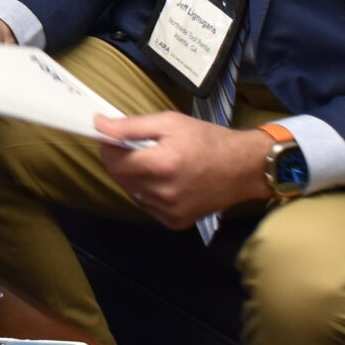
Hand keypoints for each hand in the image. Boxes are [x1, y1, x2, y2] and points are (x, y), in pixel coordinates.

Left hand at [96, 111, 271, 228]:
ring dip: (135, 178)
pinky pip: (148, 206)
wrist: (244, 168)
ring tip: (157, 164)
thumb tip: (99, 125)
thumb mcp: (170, 122)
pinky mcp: (176, 222)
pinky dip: (150, 194)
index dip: (109, 147)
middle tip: (137, 148)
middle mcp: (162, 193)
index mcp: (160, 165)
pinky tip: (167, 182)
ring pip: (133, 193)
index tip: (114, 138)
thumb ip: (131, 126)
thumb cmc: (208, 140)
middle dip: (121, 161)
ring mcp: (169, 211)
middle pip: (120, 178)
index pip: (113, 161)